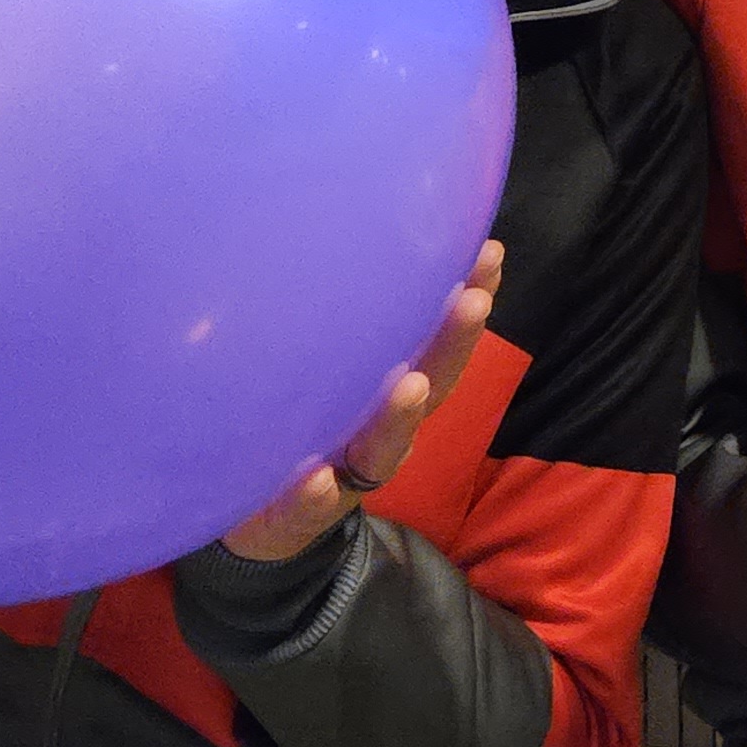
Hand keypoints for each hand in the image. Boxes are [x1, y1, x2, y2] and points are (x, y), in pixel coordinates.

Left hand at [219, 242, 504, 563]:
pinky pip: (307, 508)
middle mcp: (381, 429)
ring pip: (383, 448)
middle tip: (472, 302)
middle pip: (430, 386)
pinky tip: (316, 480)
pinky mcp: (298, 514)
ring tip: (409, 388)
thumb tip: (352, 225)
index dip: (468, 298)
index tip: (489, 253)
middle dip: (452, 344)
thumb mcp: (316, 362)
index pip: (437, 338)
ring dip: (399, 418)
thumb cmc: (293, 422)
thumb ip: (334, 314)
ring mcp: (344, 474)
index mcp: (388, 388)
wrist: (257, 520)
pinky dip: (314, 496)